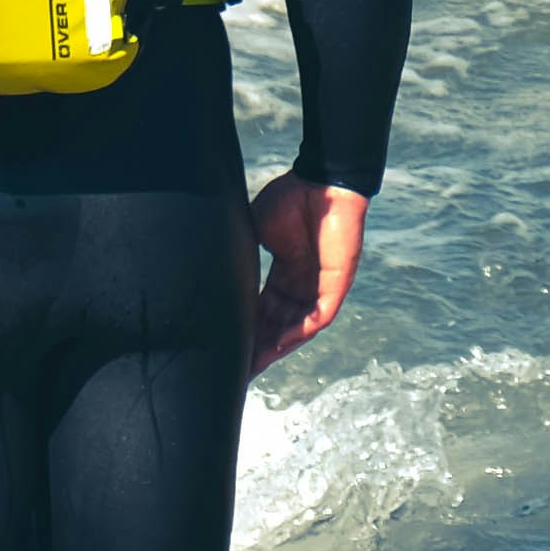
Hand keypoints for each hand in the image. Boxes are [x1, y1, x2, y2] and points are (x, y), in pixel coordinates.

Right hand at [244, 178, 366, 373]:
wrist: (322, 180)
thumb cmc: (291, 197)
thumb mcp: (255, 230)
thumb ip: (241, 253)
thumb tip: (211, 269)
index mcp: (284, 271)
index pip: (263, 309)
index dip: (247, 330)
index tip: (227, 349)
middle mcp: (302, 284)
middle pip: (278, 325)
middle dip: (258, 348)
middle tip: (236, 370)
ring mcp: (321, 286)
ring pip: (296, 326)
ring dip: (275, 346)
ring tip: (253, 365)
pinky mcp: (338, 283)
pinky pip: (317, 316)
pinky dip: (298, 331)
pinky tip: (278, 344)